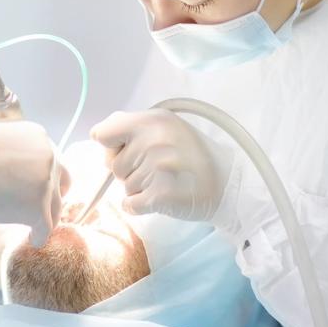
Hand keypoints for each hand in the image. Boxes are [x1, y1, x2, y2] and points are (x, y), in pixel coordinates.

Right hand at [0, 120, 69, 246]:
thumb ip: (12, 153)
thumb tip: (11, 169)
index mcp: (38, 137)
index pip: (50, 162)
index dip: (43, 179)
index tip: (35, 191)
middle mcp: (48, 156)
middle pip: (59, 184)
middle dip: (49, 197)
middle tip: (39, 209)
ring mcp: (45, 183)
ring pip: (54, 208)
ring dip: (44, 218)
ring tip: (34, 228)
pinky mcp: (37, 207)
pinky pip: (46, 228)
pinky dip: (39, 236)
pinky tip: (33, 240)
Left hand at [90, 109, 235, 221]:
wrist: (229, 184)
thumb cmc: (193, 155)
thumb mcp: (167, 126)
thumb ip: (133, 126)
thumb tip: (98, 135)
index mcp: (152, 119)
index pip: (103, 134)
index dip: (110, 146)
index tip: (126, 150)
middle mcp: (153, 139)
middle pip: (113, 165)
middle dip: (129, 171)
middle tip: (158, 169)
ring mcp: (157, 167)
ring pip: (124, 187)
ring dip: (139, 189)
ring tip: (166, 181)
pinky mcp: (161, 194)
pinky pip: (130, 205)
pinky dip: (140, 206)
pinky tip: (160, 198)